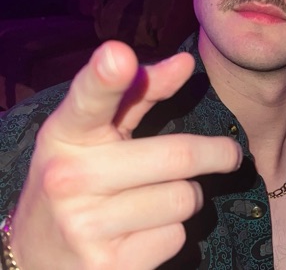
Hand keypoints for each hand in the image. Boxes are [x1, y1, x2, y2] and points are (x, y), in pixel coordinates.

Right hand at [10, 41, 241, 268]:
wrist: (36, 254)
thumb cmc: (78, 175)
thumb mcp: (97, 132)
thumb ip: (140, 93)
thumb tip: (185, 62)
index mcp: (66, 134)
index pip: (90, 100)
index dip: (105, 77)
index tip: (119, 55)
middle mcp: (69, 178)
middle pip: (178, 158)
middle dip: (218, 154)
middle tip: (231, 154)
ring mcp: (85, 227)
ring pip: (184, 200)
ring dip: (188, 196)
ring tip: (159, 197)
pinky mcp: (107, 268)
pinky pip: (176, 237)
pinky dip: (172, 230)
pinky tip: (143, 231)